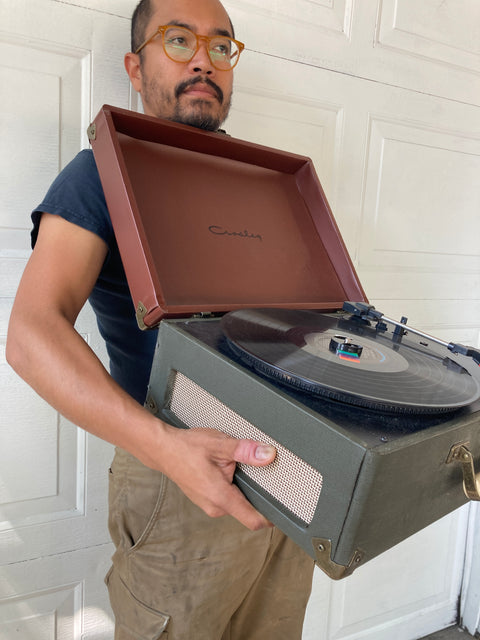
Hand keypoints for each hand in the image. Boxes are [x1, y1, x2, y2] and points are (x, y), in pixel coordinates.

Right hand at [158, 426, 275, 530]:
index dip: (271, 517)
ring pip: (238, 503)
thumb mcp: (220, 444)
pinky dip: (233, 487)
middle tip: (265, 475)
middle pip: (248, 511)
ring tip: (242, 468)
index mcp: (220, 497)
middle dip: (258, 495)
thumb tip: (268, 454)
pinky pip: (228, 499)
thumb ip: (246, 451)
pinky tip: (230, 470)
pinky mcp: (207, 500)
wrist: (163, 449)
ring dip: (244, 489)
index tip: (284, 508)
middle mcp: (215, 507)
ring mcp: (210, 505)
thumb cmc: (187, 447)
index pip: (254, 521)